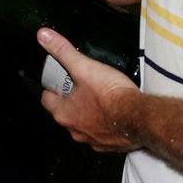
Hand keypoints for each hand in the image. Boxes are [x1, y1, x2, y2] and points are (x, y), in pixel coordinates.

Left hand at [37, 28, 144, 152]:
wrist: (139, 116)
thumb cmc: (110, 94)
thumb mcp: (84, 67)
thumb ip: (63, 51)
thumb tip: (43, 36)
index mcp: (63, 113)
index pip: (48, 99)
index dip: (54, 87)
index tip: (62, 79)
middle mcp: (74, 131)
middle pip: (66, 112)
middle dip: (72, 100)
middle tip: (83, 85)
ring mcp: (92, 140)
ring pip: (84, 124)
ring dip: (88, 114)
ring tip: (100, 98)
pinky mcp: (109, 146)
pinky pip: (102, 134)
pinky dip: (105, 125)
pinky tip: (114, 113)